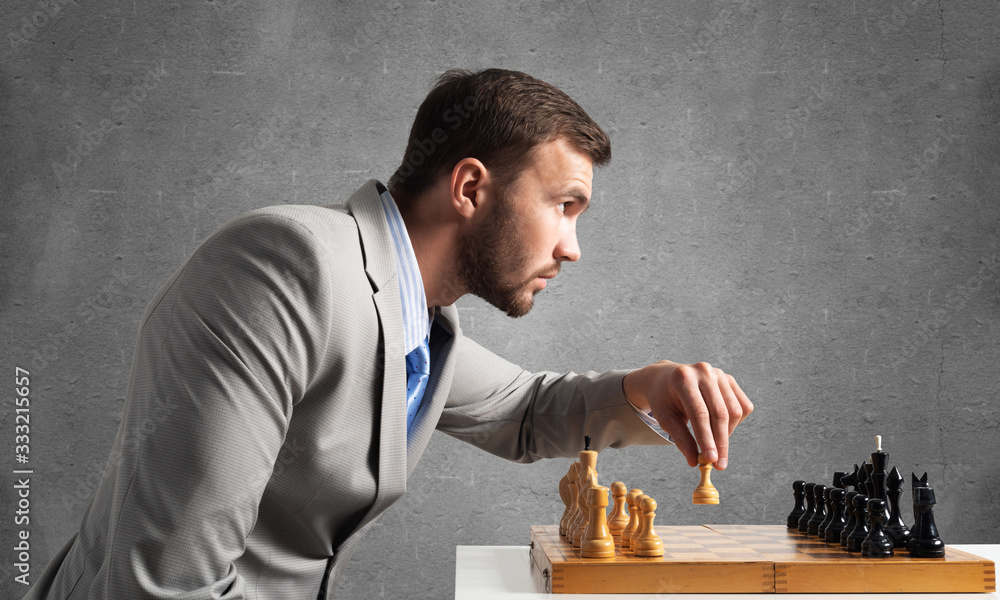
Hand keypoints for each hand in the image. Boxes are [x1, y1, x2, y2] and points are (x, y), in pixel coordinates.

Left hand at [623, 360, 752, 469]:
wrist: (667, 378)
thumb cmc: (665, 399)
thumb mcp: (665, 418)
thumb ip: (681, 439)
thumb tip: (694, 462)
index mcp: (683, 378)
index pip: (700, 413)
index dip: (707, 438)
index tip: (711, 460)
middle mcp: (703, 372)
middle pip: (720, 413)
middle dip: (720, 442)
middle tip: (719, 465)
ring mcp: (719, 374)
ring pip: (734, 411)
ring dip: (727, 434)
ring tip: (716, 446)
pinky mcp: (729, 379)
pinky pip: (742, 406)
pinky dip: (735, 423)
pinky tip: (721, 429)